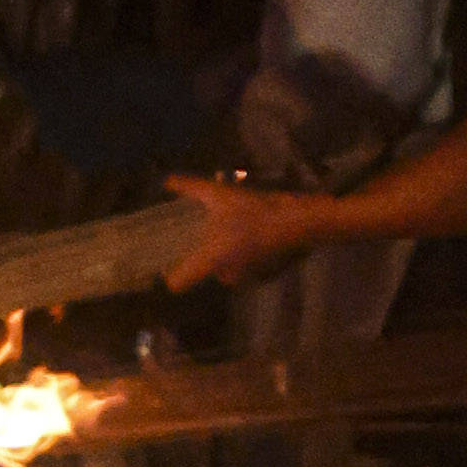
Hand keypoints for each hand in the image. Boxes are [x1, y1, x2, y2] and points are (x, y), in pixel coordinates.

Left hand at [168, 167, 344, 276]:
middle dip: (201, 251)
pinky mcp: (259, 272)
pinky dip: (238, 250)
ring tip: (225, 224)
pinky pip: (238, 263)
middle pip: (200, 269)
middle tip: (201, 227)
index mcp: (209, 262)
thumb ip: (190, 188)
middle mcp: (223, 275)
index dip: (169, 273)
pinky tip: (243, 229)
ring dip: (221, 249)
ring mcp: (243, 276)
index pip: (176, 284)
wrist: (299, 222)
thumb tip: (167, 182)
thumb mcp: (220, 194)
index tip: (167, 256)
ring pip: (221, 265)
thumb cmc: (255, 211)